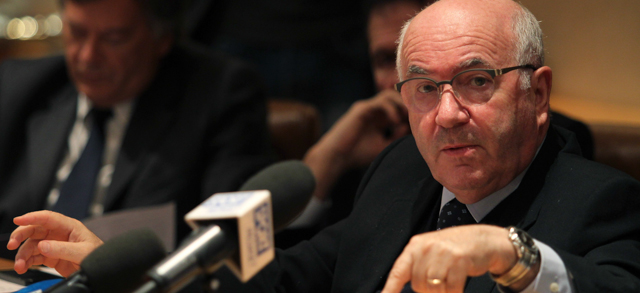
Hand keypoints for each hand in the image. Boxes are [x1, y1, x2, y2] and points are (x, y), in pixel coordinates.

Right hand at [7, 211, 103, 276]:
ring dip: (22, 254)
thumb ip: (63, 249)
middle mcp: (59, 233)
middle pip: (35, 229)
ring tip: (20, 265)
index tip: (18, 220)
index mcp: (69, 226)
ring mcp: (54, 245)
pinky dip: (26, 262)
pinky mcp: (51, 257)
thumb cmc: (98, 256)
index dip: (32, 217)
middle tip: (11, 244)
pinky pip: (34, 257)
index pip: (48, 218)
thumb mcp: (83, 252)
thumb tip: (42, 246)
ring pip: (31, 245)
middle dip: (21, 236)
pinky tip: (23, 267)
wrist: (103, 271)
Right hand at [304, 89, 409, 199]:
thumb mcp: (383, 146)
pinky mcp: (361, 109)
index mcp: (379, 120)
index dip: (409, 114)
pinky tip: (395, 121)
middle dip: (407, 105)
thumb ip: (396, 137)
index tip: (418, 124)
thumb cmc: (357, 154)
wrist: (337, 157)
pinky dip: (391, 109)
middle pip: (396, 97)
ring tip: (406, 116)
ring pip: (388, 95)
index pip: (398, 108)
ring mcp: (367, 108)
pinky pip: (380, 102)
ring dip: (400, 103)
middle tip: (415, 116)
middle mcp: (373, 111)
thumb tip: (406, 126)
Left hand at [381, 225, 533, 292]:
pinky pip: (451, 289)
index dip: (390, 288)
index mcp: (415, 246)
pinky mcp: (459, 260)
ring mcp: (443, 253)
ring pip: (434, 288)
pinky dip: (455, 292)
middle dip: (428, 290)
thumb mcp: (431, 251)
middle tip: (441, 281)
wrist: (482, 240)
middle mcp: (426, 247)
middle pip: (418, 285)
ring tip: (450, 281)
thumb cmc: (454, 249)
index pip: (399, 271)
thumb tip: (410, 287)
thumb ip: (417, 267)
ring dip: (443, 291)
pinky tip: (458, 285)